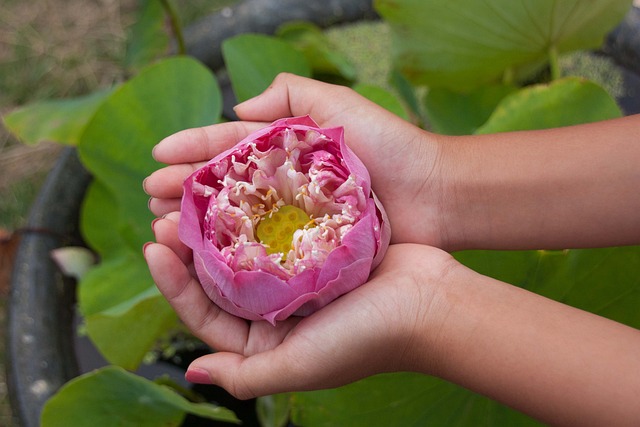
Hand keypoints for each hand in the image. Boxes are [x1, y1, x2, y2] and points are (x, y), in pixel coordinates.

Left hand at [143, 212, 456, 398]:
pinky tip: (239, 186)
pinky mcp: (318, 249)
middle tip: (164, 211)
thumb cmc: (367, 339)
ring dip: (218, 222)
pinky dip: (258, 209)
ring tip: (193, 192)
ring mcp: (297, 277)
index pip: (204, 312)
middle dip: (188, 245)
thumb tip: (192, 370)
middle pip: (219, 276)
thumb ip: (246, 376)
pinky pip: (278, 227)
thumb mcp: (301, 366)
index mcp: (266, 341)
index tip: (154, 246)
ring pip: (244, 247)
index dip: (173, 282)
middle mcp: (276, 311)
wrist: (433, 304)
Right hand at [144, 73, 446, 247]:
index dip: (192, 148)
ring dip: (197, 221)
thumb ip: (290, 96)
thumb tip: (238, 108)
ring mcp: (294, 217)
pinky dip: (230, 251)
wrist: (435, 195)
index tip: (157, 157)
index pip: (228, 146)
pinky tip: (203, 256)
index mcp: (286, 147)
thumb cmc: (390, 146)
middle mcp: (284, 183)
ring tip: (164, 226)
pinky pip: (261, 248)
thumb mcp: (338, 104)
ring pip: (235, 218)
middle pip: (223, 184)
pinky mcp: (307, 247)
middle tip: (151, 200)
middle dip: (184, 188)